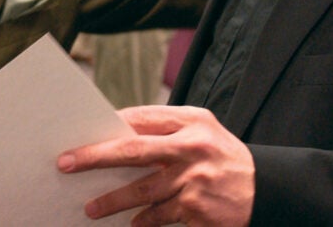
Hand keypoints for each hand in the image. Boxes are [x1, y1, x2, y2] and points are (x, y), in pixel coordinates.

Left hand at [57, 105, 254, 225]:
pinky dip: (143, 221)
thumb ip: (167, 131)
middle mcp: (192, 146)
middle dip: (95, 156)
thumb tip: (117, 135)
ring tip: (91, 208)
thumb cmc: (224, 159)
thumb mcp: (203, 132)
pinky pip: (159, 216)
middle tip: (66, 163)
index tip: (82, 133)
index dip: (109, 125)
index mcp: (191, 120)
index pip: (140, 116)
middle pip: (132, 148)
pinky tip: (132, 223)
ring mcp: (193, 178)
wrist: (266, 190)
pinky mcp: (196, 207)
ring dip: (111, 201)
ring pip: (141, 190)